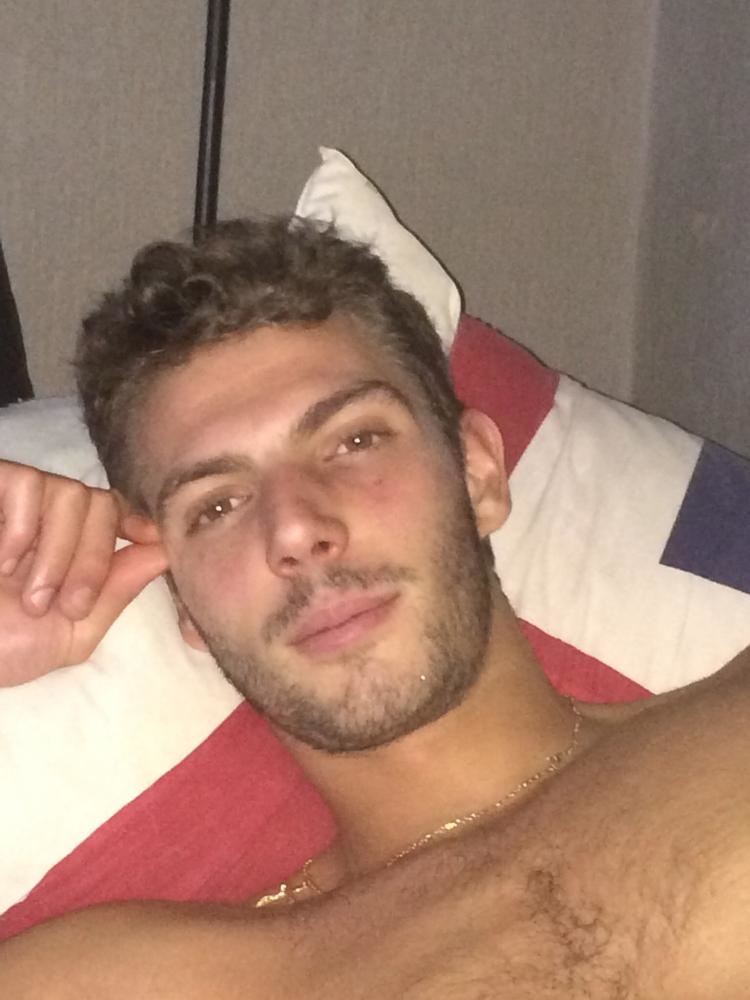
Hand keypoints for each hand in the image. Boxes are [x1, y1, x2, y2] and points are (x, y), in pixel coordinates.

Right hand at [0, 460, 167, 685]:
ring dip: (60, 553)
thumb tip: (167, 553)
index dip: (139, 522)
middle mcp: (45, 522)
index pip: (116, 512)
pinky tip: (3, 560)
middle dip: (93, 559)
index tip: (150, 541)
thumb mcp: (71, 634)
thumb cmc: (1, 649)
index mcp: (70, 550)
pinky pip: (27, 482)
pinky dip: (23, 527)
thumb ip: (116, 594)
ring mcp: (13, 504)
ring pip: (71, 492)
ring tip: (30, 597)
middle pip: (102, 503)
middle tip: (65, 606)